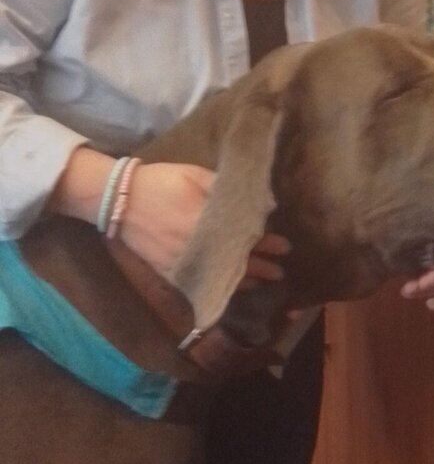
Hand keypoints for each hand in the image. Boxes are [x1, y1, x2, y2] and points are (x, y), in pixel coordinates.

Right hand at [120, 166, 288, 289]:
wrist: (118, 200)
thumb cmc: (160, 181)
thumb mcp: (194, 174)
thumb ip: (223, 188)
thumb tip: (256, 201)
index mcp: (204, 220)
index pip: (244, 236)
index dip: (267, 243)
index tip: (285, 246)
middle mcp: (196, 246)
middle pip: (236, 261)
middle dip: (261, 266)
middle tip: (281, 271)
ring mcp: (182, 262)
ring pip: (219, 276)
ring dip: (244, 281)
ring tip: (264, 282)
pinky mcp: (169, 271)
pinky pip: (199, 283)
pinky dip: (217, 287)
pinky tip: (231, 289)